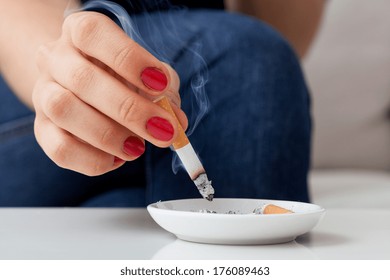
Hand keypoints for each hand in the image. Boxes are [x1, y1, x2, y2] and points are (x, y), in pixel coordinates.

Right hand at [32, 11, 187, 175]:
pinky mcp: (42, 129)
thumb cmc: (120, 76)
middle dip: (129, 110)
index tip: (160, 84)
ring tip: (138, 148)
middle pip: (82, 79)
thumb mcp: (147, 74)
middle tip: (163, 131)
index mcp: (79, 33)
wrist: (79, 86)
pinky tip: (118, 158)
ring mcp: (43, 94)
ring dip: (109, 136)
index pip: (93, 34)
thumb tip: (177, 122)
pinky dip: (94, 159)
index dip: (129, 59)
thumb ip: (165, 93)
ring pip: (64, 111)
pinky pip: (60, 149)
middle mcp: (55, 59)